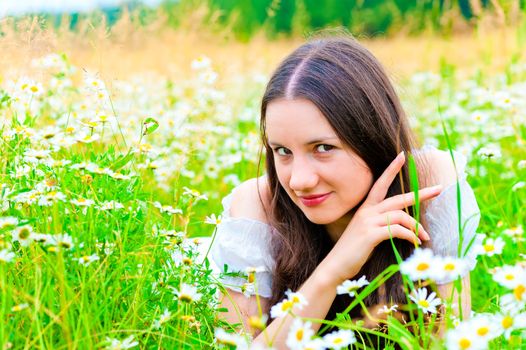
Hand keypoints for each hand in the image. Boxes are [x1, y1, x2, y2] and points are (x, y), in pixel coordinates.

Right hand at [323, 151, 441, 284]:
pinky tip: (414, 243)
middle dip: (420, 193)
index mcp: (366, 209)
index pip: (380, 184)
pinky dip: (410, 236)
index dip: (392, 169)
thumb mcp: (366, 233)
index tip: (403, 156)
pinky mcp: (370, 234)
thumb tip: (402, 226)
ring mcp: (368, 222)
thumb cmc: (352, 252)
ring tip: (424, 237)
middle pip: (398, 198)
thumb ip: (381, 225)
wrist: (336, 265)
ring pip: (400, 215)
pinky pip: (397, 230)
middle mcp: (367, 212)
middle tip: (439, 189)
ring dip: (416, 227)